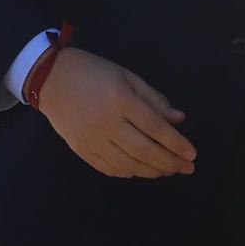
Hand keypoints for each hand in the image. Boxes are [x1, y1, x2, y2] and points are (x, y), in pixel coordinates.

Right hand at [34, 47, 194, 178]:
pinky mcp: (79, 149)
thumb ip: (154, 99)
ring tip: (169, 170)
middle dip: (169, 162)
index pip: (155, 128)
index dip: (176, 143)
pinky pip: (107, 168)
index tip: (192, 154)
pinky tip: (141, 171)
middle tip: (187, 168)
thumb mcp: (129, 77)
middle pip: (144, 151)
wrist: (52, 78)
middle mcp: (106, 123)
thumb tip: (179, 120)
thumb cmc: (96, 73)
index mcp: (121, 100)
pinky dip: (128, 172)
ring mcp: (91, 139)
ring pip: (127, 164)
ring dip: (151, 171)